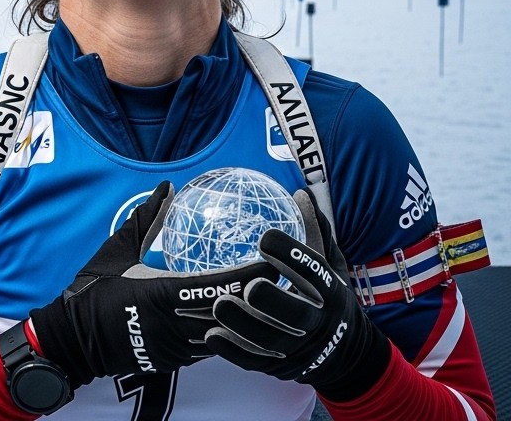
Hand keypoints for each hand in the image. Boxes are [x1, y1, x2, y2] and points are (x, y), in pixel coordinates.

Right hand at [30, 182, 278, 386]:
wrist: (73, 337)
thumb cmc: (93, 289)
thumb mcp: (118, 249)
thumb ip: (147, 219)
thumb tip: (168, 187)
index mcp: (160, 294)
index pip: (216, 287)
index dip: (247, 278)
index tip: (271, 264)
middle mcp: (172, 324)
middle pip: (229, 314)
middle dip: (258, 300)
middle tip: (283, 282)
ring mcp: (175, 347)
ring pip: (223, 336)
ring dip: (247, 321)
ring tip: (271, 303)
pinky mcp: (174, 361)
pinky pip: (209, 349)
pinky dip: (227, 335)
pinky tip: (241, 322)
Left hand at [205, 189, 390, 399]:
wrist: (347, 356)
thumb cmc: (330, 297)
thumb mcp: (333, 267)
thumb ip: (317, 232)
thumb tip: (300, 192)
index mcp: (332, 293)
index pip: (316, 273)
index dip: (294, 257)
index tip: (266, 238)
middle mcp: (319, 323)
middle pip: (297, 315)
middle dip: (274, 300)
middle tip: (249, 284)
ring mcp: (299, 349)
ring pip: (271, 340)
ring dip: (244, 325)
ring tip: (219, 305)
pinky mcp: (280, 366)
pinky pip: (255, 360)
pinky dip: (233, 350)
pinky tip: (211, 335)